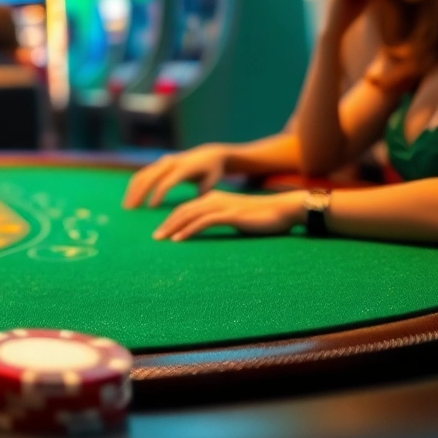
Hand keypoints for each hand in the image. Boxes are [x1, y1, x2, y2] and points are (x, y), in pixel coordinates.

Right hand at [123, 145, 228, 208]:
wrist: (209, 154)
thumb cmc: (212, 171)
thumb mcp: (212, 180)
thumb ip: (203, 191)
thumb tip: (194, 206)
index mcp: (183, 168)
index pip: (166, 182)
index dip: (158, 194)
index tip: (151, 208)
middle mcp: (170, 163)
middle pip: (149, 178)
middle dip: (139, 194)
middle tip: (131, 209)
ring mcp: (163, 162)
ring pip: (143, 175)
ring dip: (133, 191)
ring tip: (127, 207)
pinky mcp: (159, 164)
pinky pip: (143, 174)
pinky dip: (135, 186)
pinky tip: (130, 199)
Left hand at [152, 190, 305, 241]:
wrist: (283, 210)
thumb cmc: (261, 217)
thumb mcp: (235, 217)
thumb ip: (220, 219)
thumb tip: (207, 229)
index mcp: (213, 198)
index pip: (186, 208)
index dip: (171, 219)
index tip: (161, 232)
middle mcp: (214, 199)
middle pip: (183, 211)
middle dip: (167, 224)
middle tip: (155, 238)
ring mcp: (222, 206)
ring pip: (189, 215)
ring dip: (173, 227)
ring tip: (161, 239)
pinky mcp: (230, 215)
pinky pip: (203, 222)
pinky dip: (188, 230)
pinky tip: (178, 239)